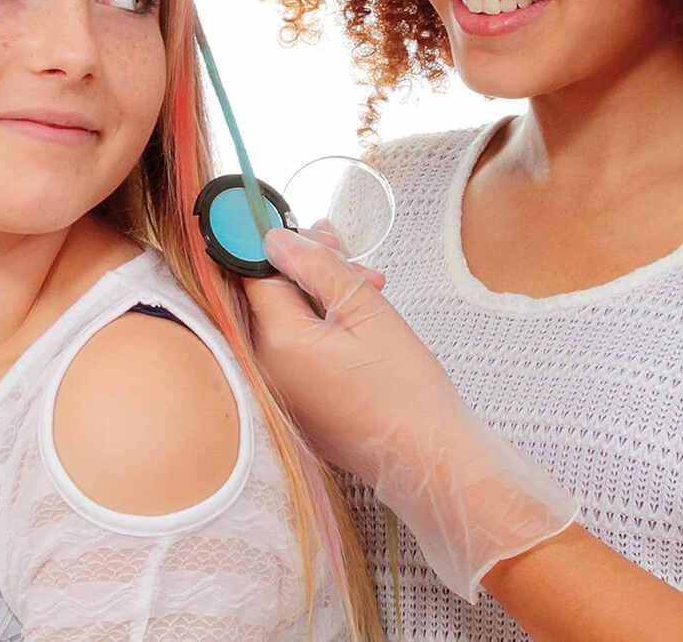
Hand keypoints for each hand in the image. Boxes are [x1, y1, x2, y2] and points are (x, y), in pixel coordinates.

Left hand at [244, 228, 577, 601]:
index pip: (254, 273)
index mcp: (278, 342)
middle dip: (305, 266)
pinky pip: (294, 350)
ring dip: (319, 294)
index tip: (298, 223)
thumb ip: (318, 267)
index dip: (275, 242)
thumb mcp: (366, 310)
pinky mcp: (296, 405)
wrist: (428, 460)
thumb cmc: (404, 387)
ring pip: (285, 321)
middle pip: (268, 296)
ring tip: (369, 282)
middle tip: (347, 249)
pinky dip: (319, 326)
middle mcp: (265, 369)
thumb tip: (274, 237)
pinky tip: (357, 315)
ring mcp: (278, 391)